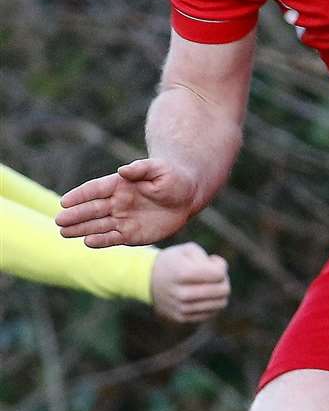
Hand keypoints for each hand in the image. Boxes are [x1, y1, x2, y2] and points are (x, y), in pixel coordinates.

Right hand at [56, 158, 198, 246]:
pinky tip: (87, 242)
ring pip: (97, 225)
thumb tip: (123, 169)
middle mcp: (117, 203)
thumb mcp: (160, 169)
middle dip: (75, 215)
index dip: (80, 195)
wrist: (187, 196)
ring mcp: (122, 219)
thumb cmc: (172, 178)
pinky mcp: (130, 234)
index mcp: (120, 185)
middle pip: (92, 209)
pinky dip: (100, 241)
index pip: (95, 189)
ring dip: (81, 228)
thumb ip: (142, 168)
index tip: (65, 201)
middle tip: (59, 220)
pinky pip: (112, 238)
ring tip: (64, 232)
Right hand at [150, 243, 229, 322]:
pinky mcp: (181, 318)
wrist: (148, 280)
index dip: (220, 265)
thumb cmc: (174, 261)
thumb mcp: (189, 250)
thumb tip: (221, 275)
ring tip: (209, 283)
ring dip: (220, 292)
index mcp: (183, 274)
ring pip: (220, 304)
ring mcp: (181, 308)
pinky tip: (204, 293)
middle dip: (224, 279)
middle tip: (213, 273)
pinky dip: (213, 303)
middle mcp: (181, 294)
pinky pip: (210, 314)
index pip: (219, 274)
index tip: (211, 260)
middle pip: (223, 290)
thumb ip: (209, 260)